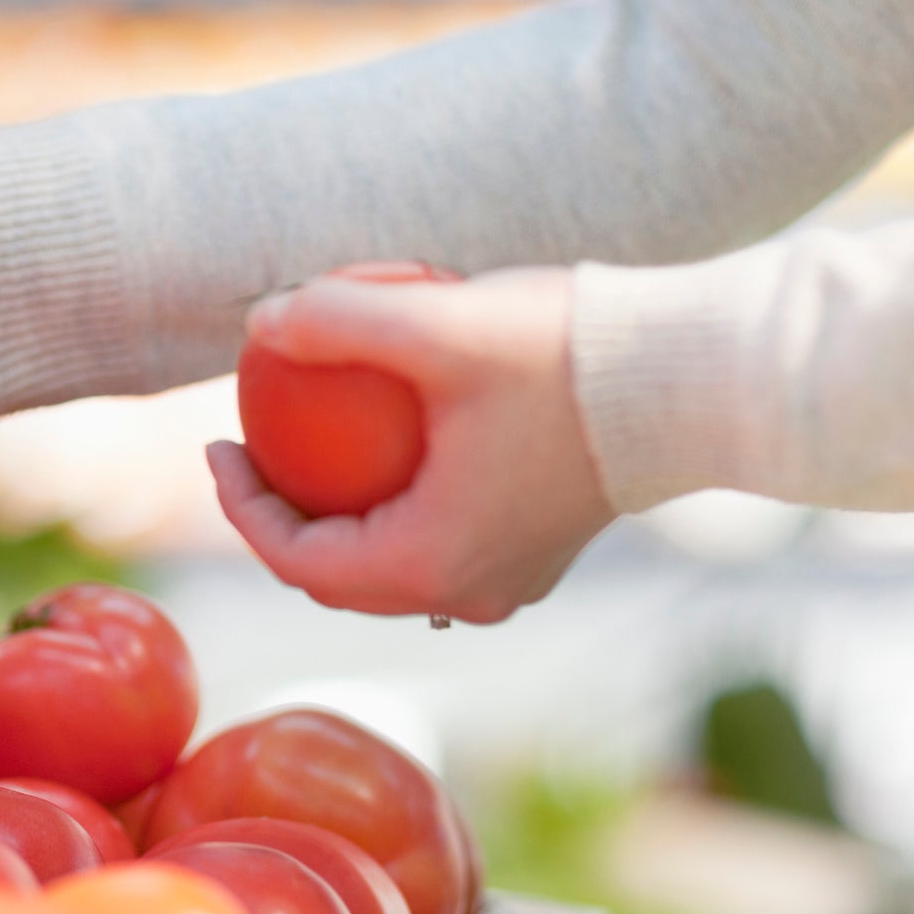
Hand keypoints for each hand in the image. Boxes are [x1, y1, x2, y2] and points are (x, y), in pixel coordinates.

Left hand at [209, 267, 612, 622]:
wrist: (693, 378)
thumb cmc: (566, 357)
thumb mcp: (437, 326)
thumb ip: (337, 321)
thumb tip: (257, 322)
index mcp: (428, 563)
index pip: (295, 559)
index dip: (239, 508)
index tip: (220, 444)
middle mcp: (467, 592)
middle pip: (337, 575)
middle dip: (280, 519)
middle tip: (250, 447)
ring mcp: (508, 580)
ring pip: (389, 565)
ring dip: (339, 516)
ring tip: (307, 448)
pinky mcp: (539, 550)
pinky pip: (439, 541)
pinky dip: (394, 506)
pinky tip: (385, 441)